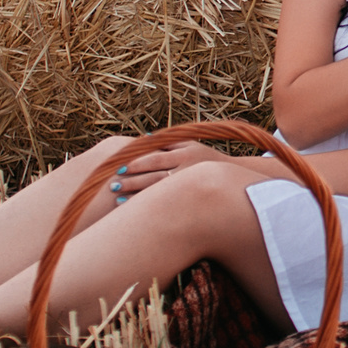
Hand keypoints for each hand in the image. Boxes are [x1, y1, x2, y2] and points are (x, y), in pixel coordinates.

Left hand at [102, 139, 222, 207]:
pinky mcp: (192, 199)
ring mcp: (190, 185)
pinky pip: (167, 202)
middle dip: (133, 181)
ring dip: (138, 196)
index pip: (156, 157)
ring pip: (160, 192)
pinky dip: (149, 205)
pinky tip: (135, 209)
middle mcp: (187, 169)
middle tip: (113, 186)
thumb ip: (168, 141)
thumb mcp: (191, 144)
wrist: (235, 177)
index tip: (119, 168)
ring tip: (118, 200)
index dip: (137, 163)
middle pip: (155, 176)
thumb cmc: (205, 158)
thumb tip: (144, 138)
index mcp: (186, 153)